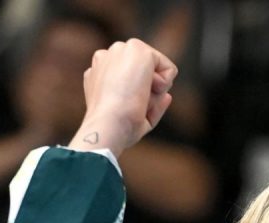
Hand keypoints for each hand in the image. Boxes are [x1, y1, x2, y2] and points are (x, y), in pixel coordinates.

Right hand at [68, 39, 176, 156]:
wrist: (109, 123)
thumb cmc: (118, 129)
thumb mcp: (133, 118)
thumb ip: (150, 106)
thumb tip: (168, 96)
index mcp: (99, 72)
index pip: (132, 79)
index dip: (138, 98)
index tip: (124, 109)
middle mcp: (108, 56)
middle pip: (146, 75)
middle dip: (147, 91)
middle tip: (131, 104)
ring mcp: (120, 50)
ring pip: (156, 72)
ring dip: (154, 90)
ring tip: (136, 97)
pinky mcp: (137, 48)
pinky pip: (169, 69)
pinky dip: (164, 85)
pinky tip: (144, 89)